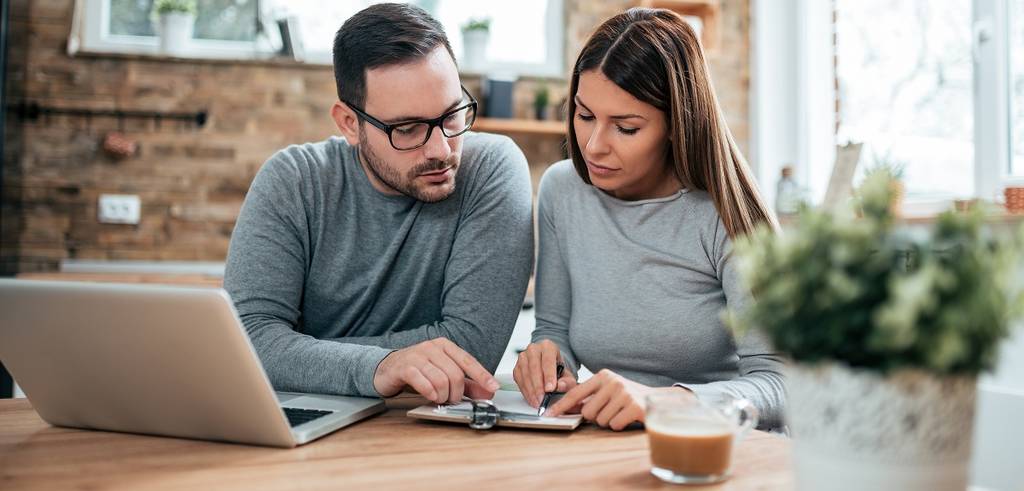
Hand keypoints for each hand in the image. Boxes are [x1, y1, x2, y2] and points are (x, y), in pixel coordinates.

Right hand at [373, 338, 499, 403]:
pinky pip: (423, 382)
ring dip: (443, 395)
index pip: (468, 361)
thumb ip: (467, 384)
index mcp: (445, 346)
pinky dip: (430, 393)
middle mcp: (432, 347)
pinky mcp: (404, 367)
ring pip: (440, 379)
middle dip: (457, 392)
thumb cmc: (418, 371)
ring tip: (439, 398)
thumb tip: (488, 392)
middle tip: (452, 399)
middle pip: (455, 373)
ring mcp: (417, 355)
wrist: (387, 369)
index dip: (482, 376)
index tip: (493, 388)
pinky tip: (430, 396)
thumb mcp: (444, 375)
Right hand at [512, 339, 577, 406]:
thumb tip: (560, 386)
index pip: (548, 360)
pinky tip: (532, 399)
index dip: (549, 375)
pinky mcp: (517, 367)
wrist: (549, 367)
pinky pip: (519, 380)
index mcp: (548, 346)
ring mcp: (523, 357)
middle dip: (538, 386)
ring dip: (531, 390)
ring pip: (525, 374)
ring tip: (538, 402)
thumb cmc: (558, 370)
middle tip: (543, 399)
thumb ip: (567, 382)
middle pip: (534, 367)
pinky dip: (525, 391)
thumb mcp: (568, 375)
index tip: (550, 389)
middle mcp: (534, 349)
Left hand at [545, 369, 693, 430]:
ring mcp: (624, 393)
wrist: (659, 400)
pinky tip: (628, 417)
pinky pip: (614, 425)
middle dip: (597, 417)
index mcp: (603, 376)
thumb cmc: (628, 397)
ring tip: (621, 413)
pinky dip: (620, 425)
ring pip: (600, 420)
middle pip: (588, 412)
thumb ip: (589, 397)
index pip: (575, 393)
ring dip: (609, 421)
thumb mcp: (608, 391)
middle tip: (611, 411)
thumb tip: (564, 408)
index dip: (561, 406)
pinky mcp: (634, 406)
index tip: (548, 415)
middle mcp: (612, 382)